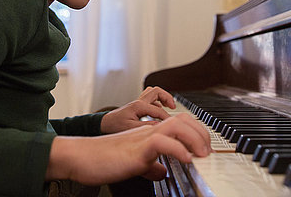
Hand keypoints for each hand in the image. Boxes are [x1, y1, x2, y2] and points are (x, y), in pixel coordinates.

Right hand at [46, 113, 211, 184]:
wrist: (81, 157)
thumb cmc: (102, 159)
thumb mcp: (133, 163)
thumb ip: (149, 165)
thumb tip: (162, 172)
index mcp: (149, 133)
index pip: (180, 123)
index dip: (197, 132)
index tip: (206, 148)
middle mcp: (148, 131)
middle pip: (183, 119)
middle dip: (202, 133)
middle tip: (209, 151)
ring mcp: (142, 137)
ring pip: (176, 125)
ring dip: (195, 138)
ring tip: (202, 154)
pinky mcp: (136, 148)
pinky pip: (162, 142)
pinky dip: (178, 149)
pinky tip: (186, 160)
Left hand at [100, 87, 176, 133]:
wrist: (106, 123)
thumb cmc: (115, 125)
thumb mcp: (130, 128)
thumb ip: (146, 127)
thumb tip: (160, 126)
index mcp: (138, 106)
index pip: (159, 110)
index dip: (167, 118)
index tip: (172, 124)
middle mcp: (139, 101)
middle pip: (157, 91)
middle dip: (167, 97)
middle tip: (173, 107)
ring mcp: (139, 102)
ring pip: (153, 92)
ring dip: (162, 97)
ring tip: (169, 106)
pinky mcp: (138, 105)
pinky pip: (150, 98)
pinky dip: (157, 101)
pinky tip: (159, 110)